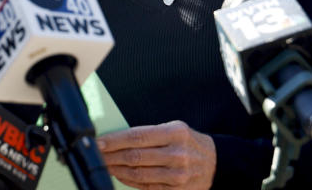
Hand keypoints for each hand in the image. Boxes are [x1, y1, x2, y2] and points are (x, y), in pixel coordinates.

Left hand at [97, 120, 215, 189]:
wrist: (215, 163)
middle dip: (111, 156)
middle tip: (96, 155)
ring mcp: (177, 174)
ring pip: (139, 173)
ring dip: (117, 170)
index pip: (137, 136)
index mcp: (175, 133)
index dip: (114, 140)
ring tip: (104, 165)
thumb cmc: (188, 142)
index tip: (99, 142)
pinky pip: (147, 187)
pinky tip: (119, 175)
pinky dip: (129, 181)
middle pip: (135, 156)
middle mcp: (177, 154)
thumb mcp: (174, 128)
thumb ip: (149, 133)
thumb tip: (118, 138)